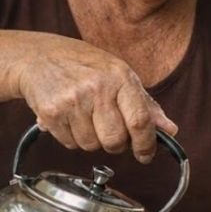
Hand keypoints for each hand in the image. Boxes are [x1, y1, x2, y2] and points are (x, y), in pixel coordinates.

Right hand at [16, 33, 176, 162]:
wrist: (39, 56)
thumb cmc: (86, 66)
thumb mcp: (122, 76)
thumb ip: (147, 105)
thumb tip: (169, 130)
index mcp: (120, 78)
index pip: (140, 121)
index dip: (146, 144)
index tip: (146, 155)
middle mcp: (97, 88)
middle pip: (115, 140)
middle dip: (117, 145)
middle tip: (113, 133)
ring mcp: (72, 101)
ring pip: (92, 146)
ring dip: (93, 140)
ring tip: (88, 119)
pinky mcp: (50, 113)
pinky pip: (70, 144)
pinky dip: (73, 138)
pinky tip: (72, 118)